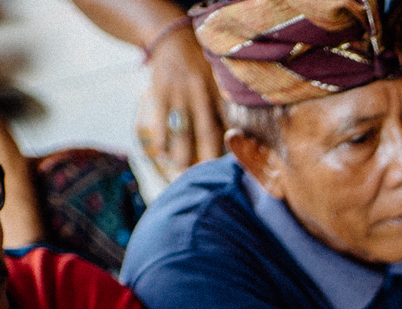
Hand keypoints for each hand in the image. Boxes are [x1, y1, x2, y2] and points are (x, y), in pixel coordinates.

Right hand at [137, 28, 224, 179]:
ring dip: (182, 155)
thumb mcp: (220, 77)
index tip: (238, 169)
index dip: (236, 147)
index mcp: (221, 91)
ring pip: (183, 131)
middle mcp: (202, 93)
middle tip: (209, 180)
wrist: (172, 36)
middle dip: (209, 159)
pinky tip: (162, 154)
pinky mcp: (160, 91)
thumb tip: (242, 135)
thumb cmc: (201, 64)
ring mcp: (180, 92)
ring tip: (183, 173)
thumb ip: (228, 103)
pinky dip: (160, 138)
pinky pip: (159, 120)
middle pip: (208, 132)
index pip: (232, 123)